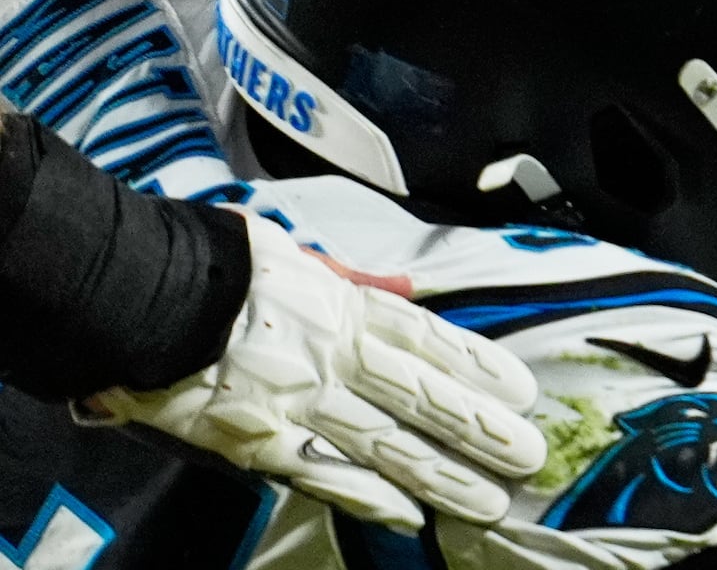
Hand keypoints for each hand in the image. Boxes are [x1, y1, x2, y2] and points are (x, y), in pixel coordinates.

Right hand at [84, 210, 545, 531]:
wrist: (136, 294)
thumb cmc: (208, 266)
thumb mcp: (290, 254)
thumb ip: (350, 278)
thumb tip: (403, 287)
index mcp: (343, 305)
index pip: (428, 339)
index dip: (476, 367)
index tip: (521, 390)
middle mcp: (334, 355)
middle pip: (422, 396)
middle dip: (478, 430)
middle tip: (526, 455)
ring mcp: (299, 402)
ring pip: (386, 444)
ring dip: (441, 475)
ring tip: (489, 499)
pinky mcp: (257, 440)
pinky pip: (324, 473)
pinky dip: (368, 496)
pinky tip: (408, 516)